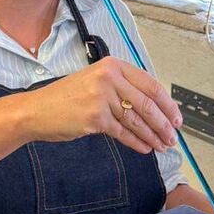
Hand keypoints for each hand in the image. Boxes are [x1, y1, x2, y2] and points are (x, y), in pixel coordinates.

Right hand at [23, 56, 181, 154]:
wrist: (37, 111)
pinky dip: (136, 142)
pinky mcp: (95, 118)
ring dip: (152, 135)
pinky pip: (123, 132)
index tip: (176, 118)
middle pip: (146, 104)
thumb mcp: (95, 82)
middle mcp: (109, 78)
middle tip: (172, 137)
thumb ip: (121, 88)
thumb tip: (150, 108)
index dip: (167, 104)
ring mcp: (102, 98)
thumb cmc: (65, 99)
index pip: (150, 84)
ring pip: (136, 120)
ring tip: (162, 145)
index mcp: (112, 65)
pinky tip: (145, 148)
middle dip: (163, 124)